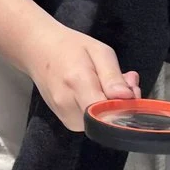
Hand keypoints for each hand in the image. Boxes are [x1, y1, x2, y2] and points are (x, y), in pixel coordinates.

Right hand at [23, 14, 139, 131]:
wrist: (38, 50)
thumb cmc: (69, 47)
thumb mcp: (99, 51)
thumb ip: (113, 76)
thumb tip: (127, 98)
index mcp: (77, 82)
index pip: (107, 112)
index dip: (126, 105)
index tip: (131, 88)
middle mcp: (67, 104)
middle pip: (107, 119)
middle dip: (122, 103)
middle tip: (124, 79)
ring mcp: (64, 115)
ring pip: (101, 122)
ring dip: (112, 107)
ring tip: (108, 83)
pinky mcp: (65, 121)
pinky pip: (92, 122)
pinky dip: (101, 110)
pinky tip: (98, 92)